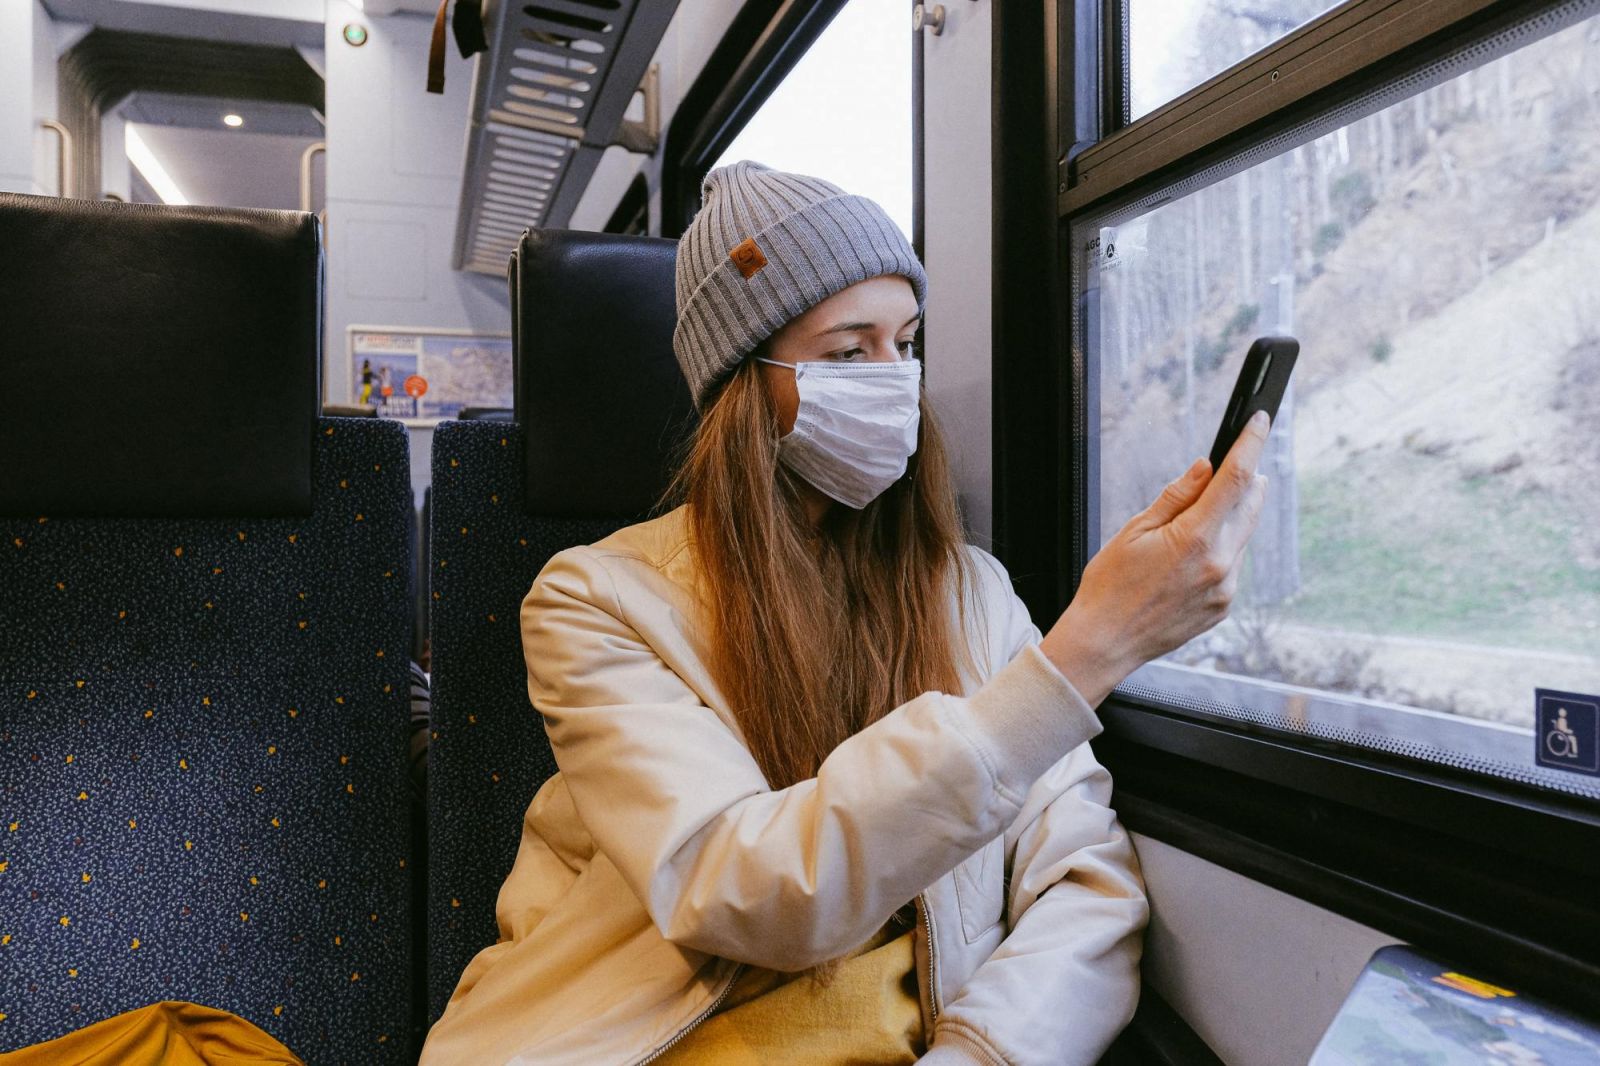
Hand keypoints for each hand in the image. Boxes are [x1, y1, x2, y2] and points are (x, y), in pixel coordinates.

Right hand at [1039, 411, 1271, 704]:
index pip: (1235, 479)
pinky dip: (1222, 548)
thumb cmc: (1110, 586)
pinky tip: (1192, 554)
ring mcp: (1226, 588)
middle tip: (1238, 462)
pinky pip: (1233, 564)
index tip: (1259, 422)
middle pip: (1249, 505)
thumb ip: (1176, 497)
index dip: (1250, 445)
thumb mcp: (1135, 531)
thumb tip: (1205, 468)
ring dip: (1231, 516)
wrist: (1106, 641)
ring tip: (1197, 517)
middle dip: (1247, 479)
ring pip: (1242, 536)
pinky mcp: (1224, 606)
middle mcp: (1220, 564)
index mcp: (1196, 539)